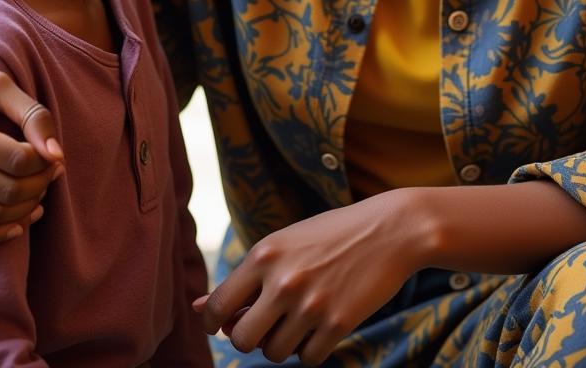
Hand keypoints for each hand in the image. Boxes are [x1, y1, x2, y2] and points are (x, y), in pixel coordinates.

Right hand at [0, 37, 63, 243]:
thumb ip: (31, 114)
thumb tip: (56, 153)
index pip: (20, 160)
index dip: (46, 160)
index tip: (53, 153)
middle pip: (10, 191)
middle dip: (42, 183)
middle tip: (51, 169)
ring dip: (27, 207)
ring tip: (39, 188)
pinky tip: (20, 222)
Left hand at [194, 191, 421, 364]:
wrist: (390, 229)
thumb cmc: (331, 236)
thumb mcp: (285, 245)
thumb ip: (245, 278)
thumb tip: (196, 307)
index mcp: (264, 254)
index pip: (218, 306)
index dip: (213, 323)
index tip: (222, 325)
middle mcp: (282, 280)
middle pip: (242, 339)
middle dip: (250, 338)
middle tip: (267, 324)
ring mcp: (310, 304)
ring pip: (274, 353)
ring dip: (283, 344)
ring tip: (300, 318)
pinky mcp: (338, 324)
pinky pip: (307, 359)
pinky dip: (310, 350)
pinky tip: (322, 326)